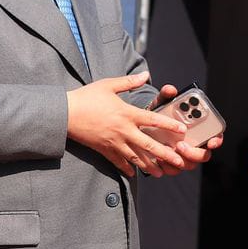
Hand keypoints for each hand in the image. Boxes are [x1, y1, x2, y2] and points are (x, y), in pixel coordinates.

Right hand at [67, 73, 186, 177]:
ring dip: (149, 166)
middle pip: (149, 145)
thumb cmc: (86, 97)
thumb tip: (145, 74)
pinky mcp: (104, 149)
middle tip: (179, 162)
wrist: (65, 114)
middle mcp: (123, 130)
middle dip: (165, 155)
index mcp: (126, 113)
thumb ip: (129, 82)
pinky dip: (126, 168)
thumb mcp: (108, 85)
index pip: (153, 120)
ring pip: (136, 157)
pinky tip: (134, 173)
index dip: (169, 125)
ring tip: (160, 173)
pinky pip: (118, 162)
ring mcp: (114, 142)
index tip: (182, 130)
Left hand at [136, 83, 220, 174]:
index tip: (210, 142)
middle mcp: (196, 145)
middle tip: (180, 145)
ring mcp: (186, 156)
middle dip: (194, 153)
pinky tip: (158, 159)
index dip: (216, 140)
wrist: (147, 126)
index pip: (216, 136)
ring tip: (166, 151)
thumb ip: (167, 96)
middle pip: (204, 155)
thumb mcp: (163, 104)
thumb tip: (170, 90)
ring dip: (179, 161)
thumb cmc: (161, 114)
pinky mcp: (174, 164)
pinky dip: (167, 167)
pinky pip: (175, 170)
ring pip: (189, 165)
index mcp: (201, 129)